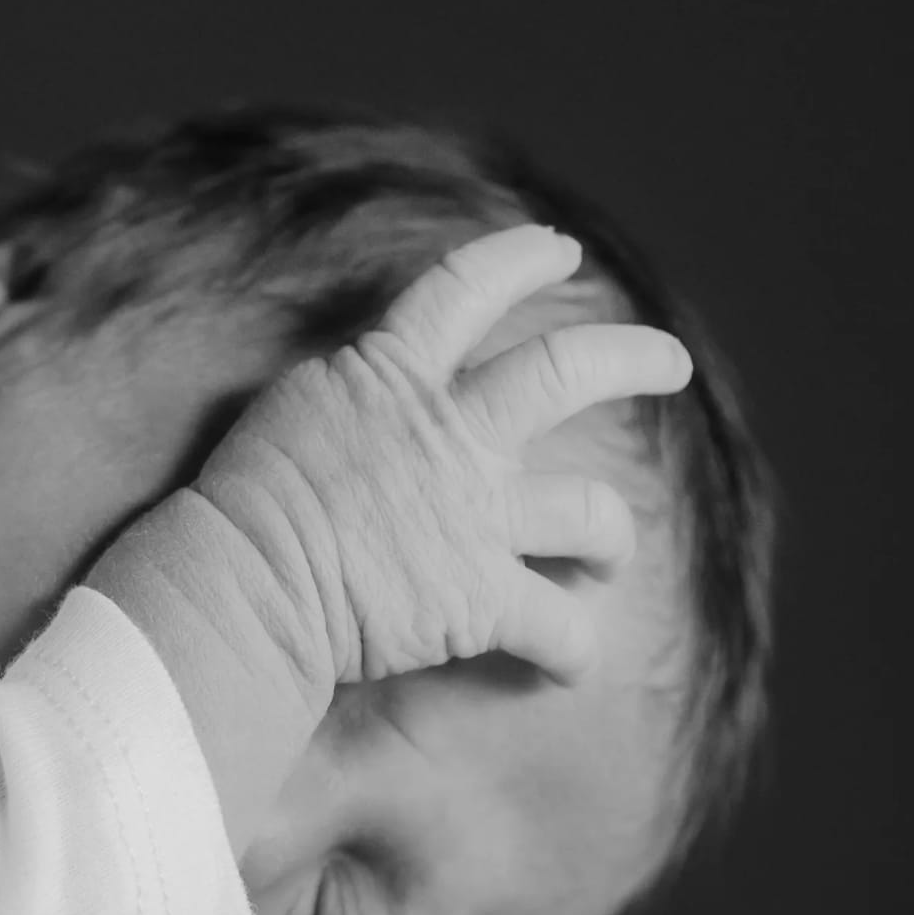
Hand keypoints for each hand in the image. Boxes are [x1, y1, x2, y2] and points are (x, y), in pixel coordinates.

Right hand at [193, 221, 691, 690]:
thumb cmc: (243, 506)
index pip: (467, 288)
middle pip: (568, 370)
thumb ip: (354, 389)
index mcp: (392, 376)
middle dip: (635, 357)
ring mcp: (476, 517)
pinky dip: (573, 648)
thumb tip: (373, 379)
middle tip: (671, 362)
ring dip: (614, 537)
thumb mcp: (294, 410)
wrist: (242, 586)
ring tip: (612, 555)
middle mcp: (451, 435)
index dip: (522, 259)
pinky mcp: (483, 601)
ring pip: (593, 511)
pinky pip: (560, 627)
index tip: (560, 250)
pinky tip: (570, 664)